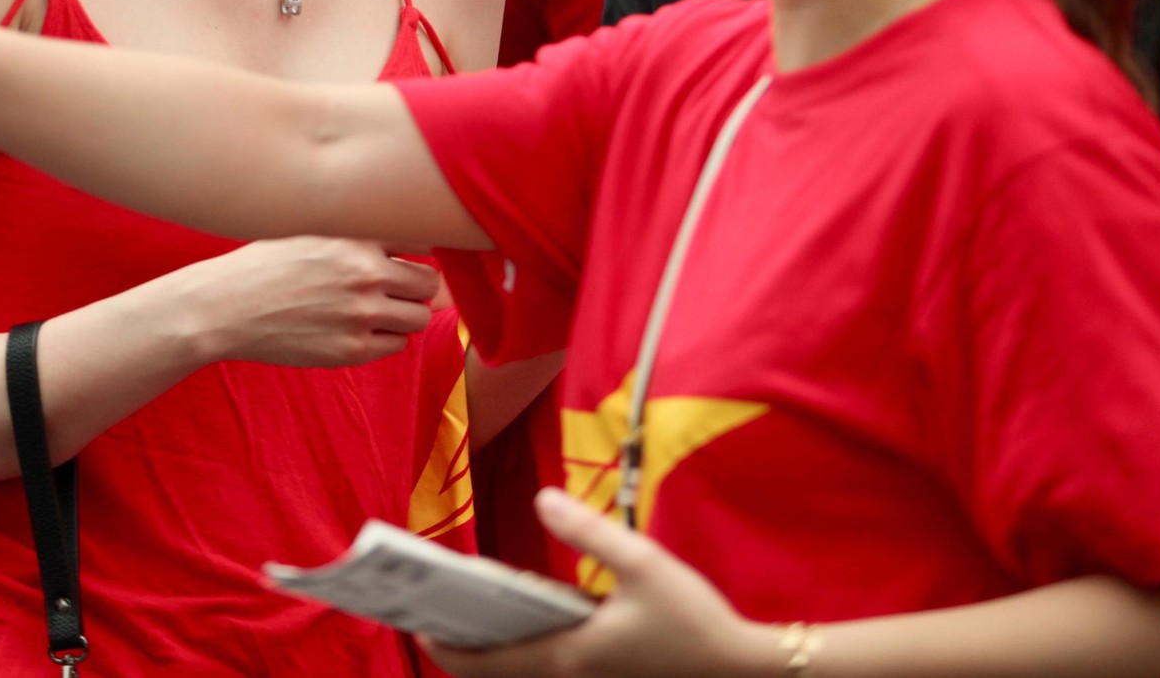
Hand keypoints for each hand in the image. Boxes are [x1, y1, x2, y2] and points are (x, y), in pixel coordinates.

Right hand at [168, 237, 439, 368]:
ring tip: (374, 312)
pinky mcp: (352, 349)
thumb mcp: (309, 230)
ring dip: (403, 316)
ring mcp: (361, 314)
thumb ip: (355, 236)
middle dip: (415, 288)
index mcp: (356, 237)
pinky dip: (384, 339)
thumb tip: (402, 244)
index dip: (414, 253)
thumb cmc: (263, 265)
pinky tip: (356, 330)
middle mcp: (366, 273)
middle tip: (394, 291)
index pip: (421, 242)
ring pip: (418, 318)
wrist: (225, 307)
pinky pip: (396, 345)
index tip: (403, 260)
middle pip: (429, 284)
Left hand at [421, 489, 770, 676]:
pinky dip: (522, 644)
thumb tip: (542, 498)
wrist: (744, 669)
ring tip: (460, 604)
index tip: (415, 624)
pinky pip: (545, 664)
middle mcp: (570, 674)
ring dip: (489, 644)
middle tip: (427, 608)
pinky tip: (520, 611)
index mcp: (570, 656)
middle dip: (459, 643)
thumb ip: (590, 531)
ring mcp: (587, 677)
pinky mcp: (603, 672)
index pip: (488, 661)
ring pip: (521, 668)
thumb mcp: (644, 564)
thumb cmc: (694, 620)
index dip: (446, 646)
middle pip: (496, 668)